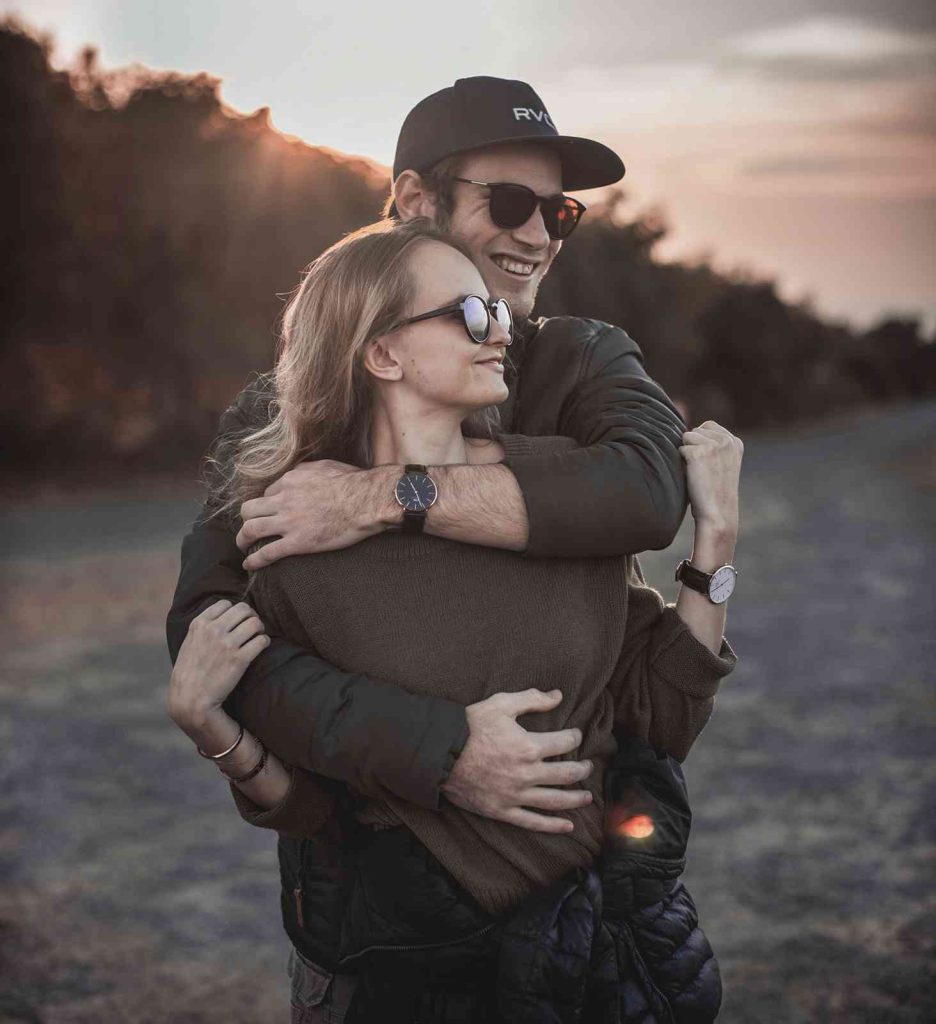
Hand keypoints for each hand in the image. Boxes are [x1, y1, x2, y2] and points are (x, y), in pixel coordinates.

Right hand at [167, 599, 268, 727]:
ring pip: (255, 622)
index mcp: (199, 624)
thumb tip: (223, 614)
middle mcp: (213, 630)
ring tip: (258, 635)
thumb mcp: (189, 641)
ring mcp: (227, 644)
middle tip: (252, 626)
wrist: (190, 698)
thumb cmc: (190, 671)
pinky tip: (261, 646)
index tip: (238, 620)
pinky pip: (262, 640)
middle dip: (251, 616)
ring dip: (260, 628)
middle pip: (243, 609)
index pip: (225, 603)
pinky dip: (264, 641)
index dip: (234, 611)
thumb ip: (204, 627)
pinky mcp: (240, 659)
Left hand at [236, 461, 397, 568]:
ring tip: (243, 547)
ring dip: (242, 540)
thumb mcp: (326, 466)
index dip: (268, 503)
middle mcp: (284, 500)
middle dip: (245, 519)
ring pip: (251, 530)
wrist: (366, 502)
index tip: (271, 512)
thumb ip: (308, 470)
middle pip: (249, 509)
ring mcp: (289, 522)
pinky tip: (249, 565)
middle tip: (248, 527)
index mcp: (291, 480)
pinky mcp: (298, 542)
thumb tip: (301, 474)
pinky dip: (254, 560)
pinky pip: (267, 553)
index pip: (269, 492)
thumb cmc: (353, 482)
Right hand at [441, 689, 593, 832]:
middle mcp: (526, 774)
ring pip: (555, 801)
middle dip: (581, 770)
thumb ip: (532, 699)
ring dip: (575, 799)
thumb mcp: (501, 704)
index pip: (564, 743)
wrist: (439, 753)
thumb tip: (558, 696)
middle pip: (566, 774)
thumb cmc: (470, 726)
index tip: (576, 735)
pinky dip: (552, 826)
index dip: (575, 737)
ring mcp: (515, 796)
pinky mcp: (502, 811)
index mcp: (528, 747)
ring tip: (587, 797)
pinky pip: (532, 822)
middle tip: (588, 766)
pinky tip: (568, 825)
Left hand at [679, 421, 742, 535]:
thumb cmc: (715, 491)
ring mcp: (713, 445)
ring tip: (698, 472)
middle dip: (693, 446)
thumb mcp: (722, 463)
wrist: (717, 513)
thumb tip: (688, 430)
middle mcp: (726, 440)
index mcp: (735, 442)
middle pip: (695, 430)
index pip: (708, 426)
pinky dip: (681, 462)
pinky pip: (679, 449)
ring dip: (686, 454)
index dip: (700, 442)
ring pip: (686, 438)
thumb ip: (713, 444)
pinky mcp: (698, 453)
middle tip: (702, 469)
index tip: (707, 462)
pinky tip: (693, 475)